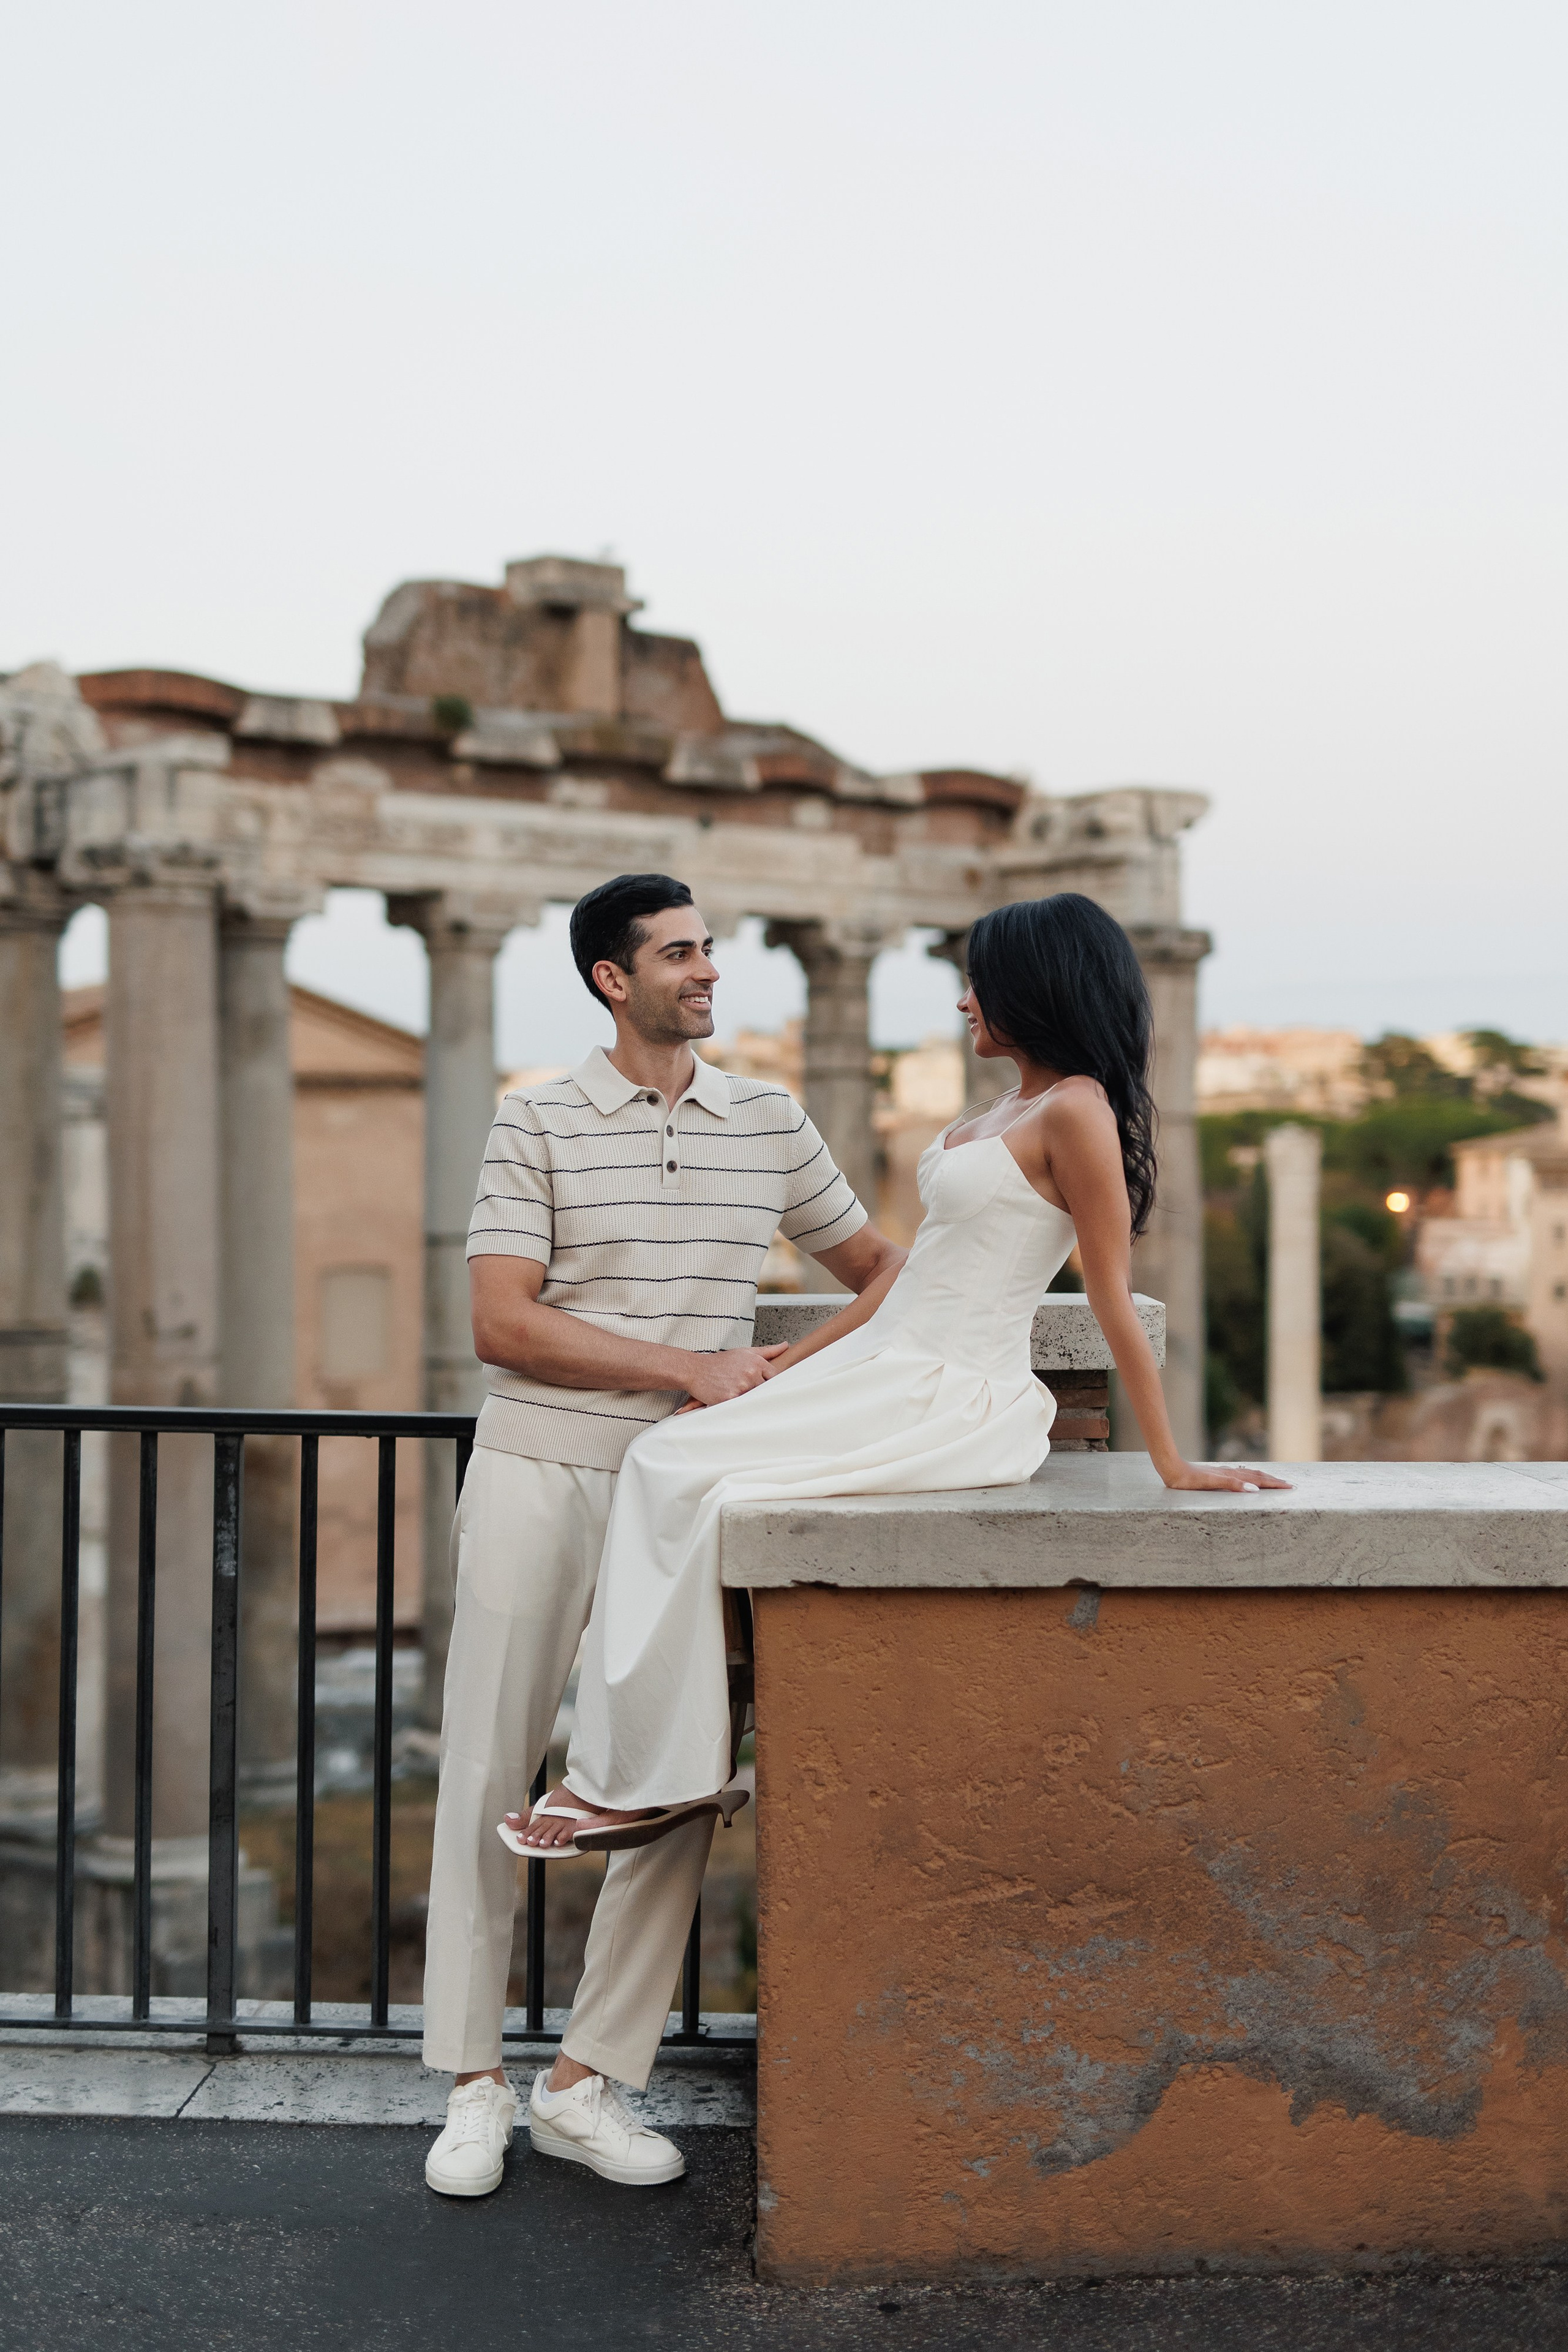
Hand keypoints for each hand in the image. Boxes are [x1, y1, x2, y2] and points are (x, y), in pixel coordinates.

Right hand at [677, 1343, 788, 1410]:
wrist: (695, 1370)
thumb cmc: (720, 1362)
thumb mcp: (744, 1352)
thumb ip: (767, 1351)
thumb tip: (785, 1345)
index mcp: (756, 1362)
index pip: (775, 1377)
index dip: (772, 1384)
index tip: (768, 1387)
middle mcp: (750, 1373)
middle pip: (767, 1390)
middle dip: (761, 1393)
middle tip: (755, 1395)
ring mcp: (741, 1386)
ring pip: (756, 1400)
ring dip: (752, 1401)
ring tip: (744, 1400)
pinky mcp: (731, 1398)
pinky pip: (742, 1407)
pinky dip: (740, 1407)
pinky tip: (736, 1404)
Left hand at [1159, 1460, 1292, 1492]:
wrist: (1171, 1469)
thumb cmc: (1188, 1480)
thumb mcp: (1210, 1484)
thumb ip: (1231, 1485)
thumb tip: (1254, 1489)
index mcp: (1231, 1476)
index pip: (1258, 1480)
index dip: (1275, 1484)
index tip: (1290, 1487)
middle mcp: (1229, 1473)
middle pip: (1257, 1475)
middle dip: (1274, 1481)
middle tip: (1289, 1485)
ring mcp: (1223, 1473)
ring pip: (1249, 1474)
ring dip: (1264, 1478)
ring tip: (1274, 1481)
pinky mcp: (1216, 1474)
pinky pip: (1239, 1475)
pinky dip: (1250, 1477)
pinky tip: (1246, 1478)